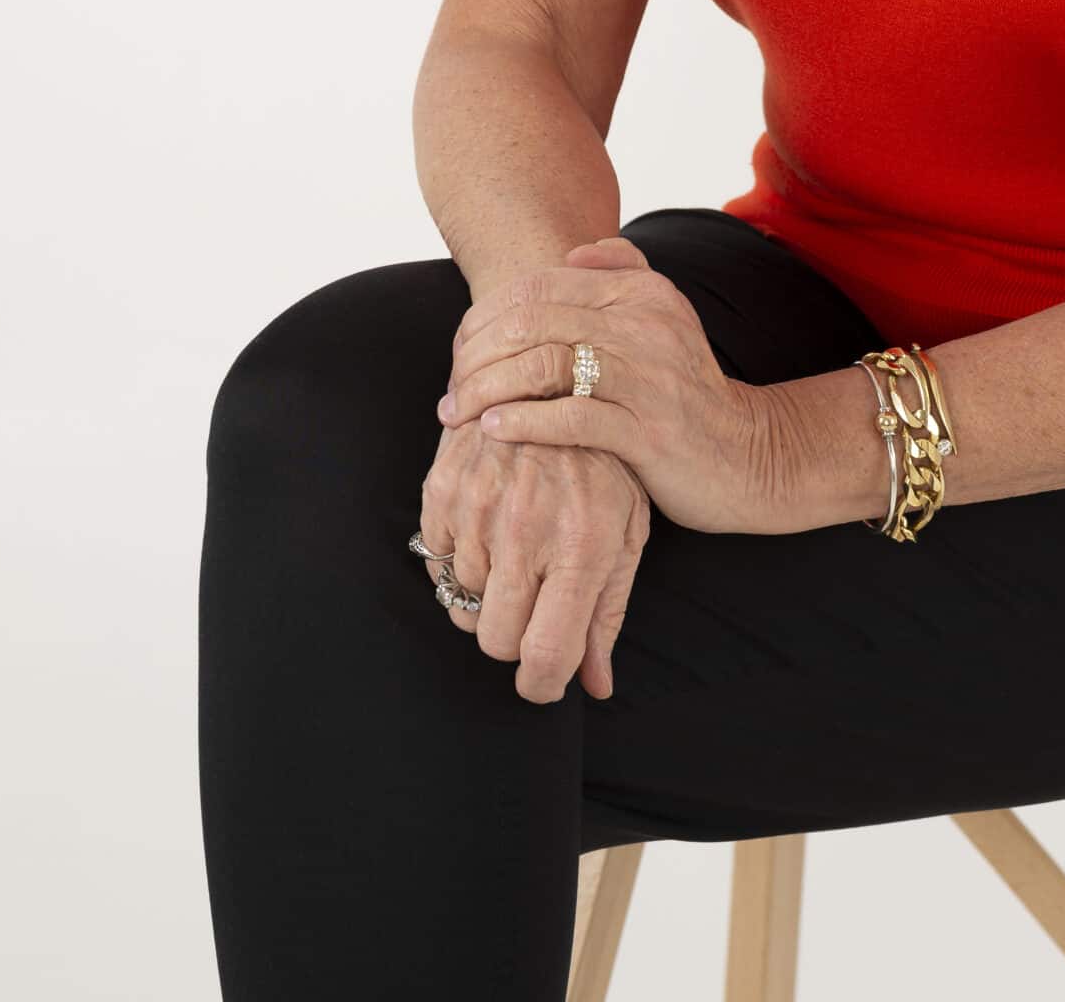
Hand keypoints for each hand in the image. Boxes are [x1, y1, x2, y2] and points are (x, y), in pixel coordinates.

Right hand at [416, 414, 649, 703]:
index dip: (541, 684)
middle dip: (516, 637)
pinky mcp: (444, 492)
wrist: (557, 378)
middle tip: (537, 600)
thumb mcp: (627, 530)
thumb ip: (609, 612)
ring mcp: (480, 510)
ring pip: (463, 604)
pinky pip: (437, 563)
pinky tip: (492, 520)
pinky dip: (461, 556)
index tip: (544, 679)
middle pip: (496, 641)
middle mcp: (528, 531)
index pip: (546, 654)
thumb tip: (596, 687)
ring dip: (489, 591)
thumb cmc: (605, 463)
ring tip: (520, 543)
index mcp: (584, 546)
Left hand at [439, 237, 781, 537]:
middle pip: (533, 322)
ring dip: (486, 390)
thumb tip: (575, 249)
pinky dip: (521, 423)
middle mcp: (646, 324)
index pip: (540, 286)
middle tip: (449, 388)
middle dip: (475, 355)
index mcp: (644, 292)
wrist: (744, 454)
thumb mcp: (665, 318)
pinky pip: (570, 419)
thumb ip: (626, 273)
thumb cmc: (684, 390)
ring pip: (543, 366)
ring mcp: (649, 377)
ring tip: (457, 413)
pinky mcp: (649, 431)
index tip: (459, 351)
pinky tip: (493, 432)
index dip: (486, 316)